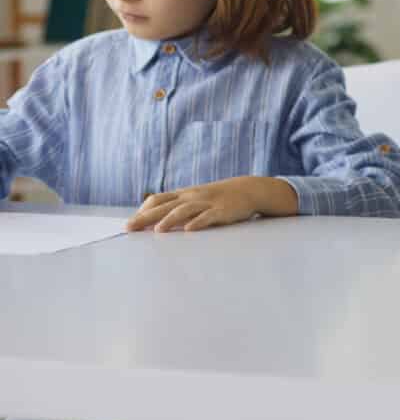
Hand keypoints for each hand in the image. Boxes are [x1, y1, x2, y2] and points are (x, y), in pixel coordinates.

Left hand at [126, 177, 283, 231]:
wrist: (249, 189)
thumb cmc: (218, 198)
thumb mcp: (197, 199)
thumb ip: (178, 208)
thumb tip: (155, 223)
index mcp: (184, 194)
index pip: (158, 199)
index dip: (142, 211)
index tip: (130, 225)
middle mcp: (193, 197)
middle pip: (166, 206)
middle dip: (146, 217)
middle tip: (129, 229)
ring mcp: (208, 202)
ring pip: (185, 209)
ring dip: (170, 219)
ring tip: (157, 230)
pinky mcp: (223, 210)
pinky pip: (209, 216)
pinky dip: (198, 222)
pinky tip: (189, 230)